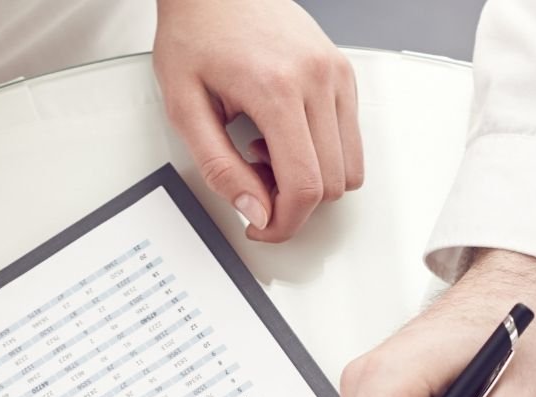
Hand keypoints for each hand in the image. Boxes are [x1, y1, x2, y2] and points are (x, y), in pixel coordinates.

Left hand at [155, 0, 361, 242]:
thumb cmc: (196, 32)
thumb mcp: (185, 107)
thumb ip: (220, 168)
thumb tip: (255, 211)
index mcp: (278, 88)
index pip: (305, 186)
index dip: (285, 223)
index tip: (262, 226)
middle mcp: (318, 78)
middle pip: (332, 184)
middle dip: (295, 203)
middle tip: (255, 184)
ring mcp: (336, 73)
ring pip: (350, 167)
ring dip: (313, 179)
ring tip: (269, 157)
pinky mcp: (343, 71)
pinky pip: (351, 138)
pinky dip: (323, 154)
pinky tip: (285, 137)